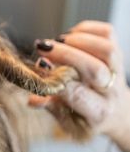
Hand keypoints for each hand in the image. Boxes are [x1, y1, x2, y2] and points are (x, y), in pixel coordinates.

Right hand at [30, 21, 129, 151]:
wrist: (116, 113)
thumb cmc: (88, 118)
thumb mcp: (68, 122)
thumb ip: (52, 107)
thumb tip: (33, 99)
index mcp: (98, 111)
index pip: (78, 94)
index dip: (56, 79)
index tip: (40, 70)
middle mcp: (112, 91)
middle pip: (95, 68)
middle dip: (66, 54)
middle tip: (43, 48)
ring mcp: (117, 71)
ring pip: (106, 49)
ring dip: (78, 40)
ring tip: (58, 41)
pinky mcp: (117, 54)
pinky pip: (108, 33)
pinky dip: (88, 29)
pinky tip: (71, 35)